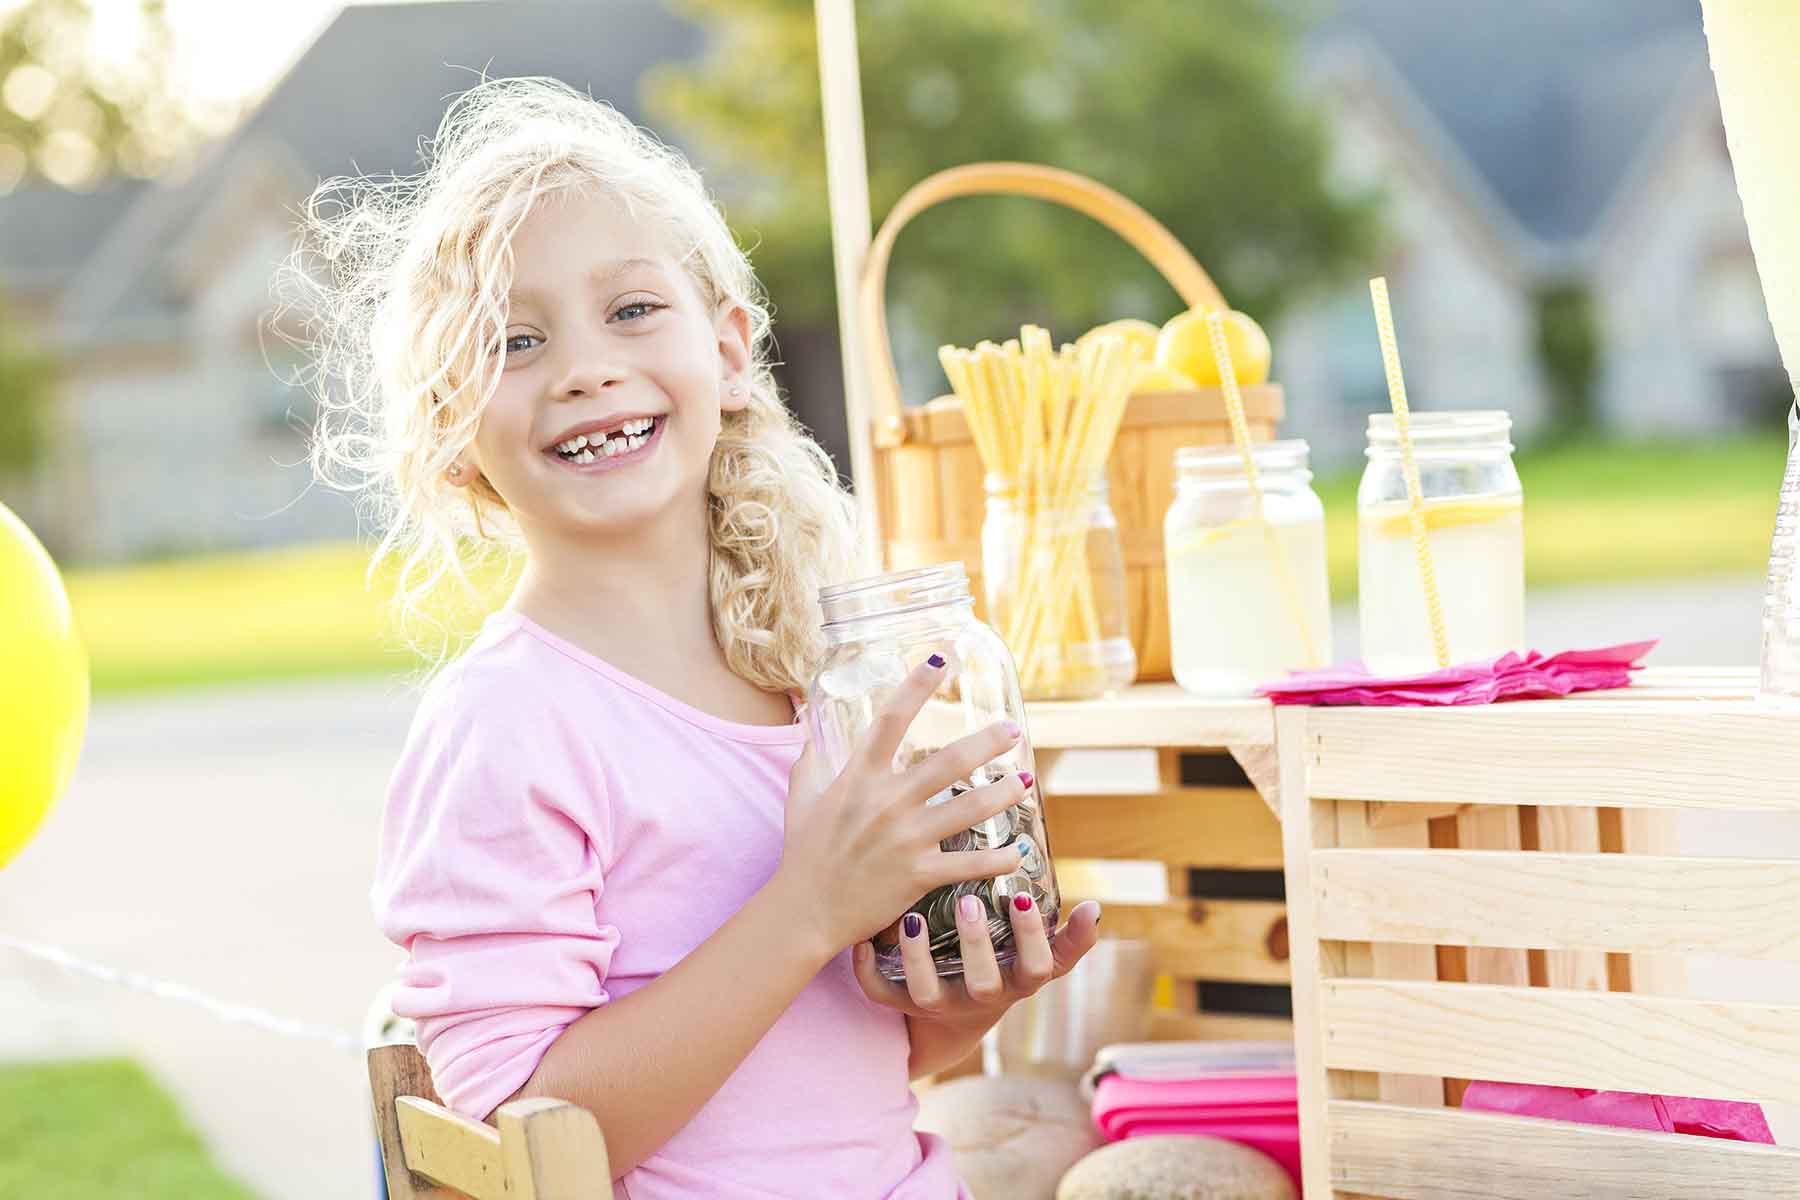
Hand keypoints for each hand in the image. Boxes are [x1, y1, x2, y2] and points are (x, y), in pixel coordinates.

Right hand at [776, 656, 1032, 958]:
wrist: (804, 912)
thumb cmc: (803, 854)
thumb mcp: (800, 799)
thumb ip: (809, 762)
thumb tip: (807, 726)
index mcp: (858, 778)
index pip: (891, 719)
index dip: (916, 685)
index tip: (942, 657)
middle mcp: (886, 802)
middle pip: (947, 762)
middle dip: (986, 742)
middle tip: (1014, 729)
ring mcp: (905, 839)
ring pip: (968, 809)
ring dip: (1003, 794)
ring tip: (1025, 782)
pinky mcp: (918, 875)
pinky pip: (969, 864)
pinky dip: (998, 859)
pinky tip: (1017, 852)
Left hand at [851, 896, 1102, 1027]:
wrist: (949, 1021)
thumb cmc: (1001, 967)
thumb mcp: (1035, 956)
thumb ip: (1064, 935)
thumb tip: (1096, 906)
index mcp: (1018, 980)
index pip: (1039, 967)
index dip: (1035, 938)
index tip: (1023, 897)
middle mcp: (981, 996)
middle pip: (985, 983)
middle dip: (978, 944)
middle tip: (970, 899)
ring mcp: (940, 1003)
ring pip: (928, 992)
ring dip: (918, 958)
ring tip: (912, 919)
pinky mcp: (902, 1005)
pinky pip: (882, 994)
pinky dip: (868, 969)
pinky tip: (863, 938)